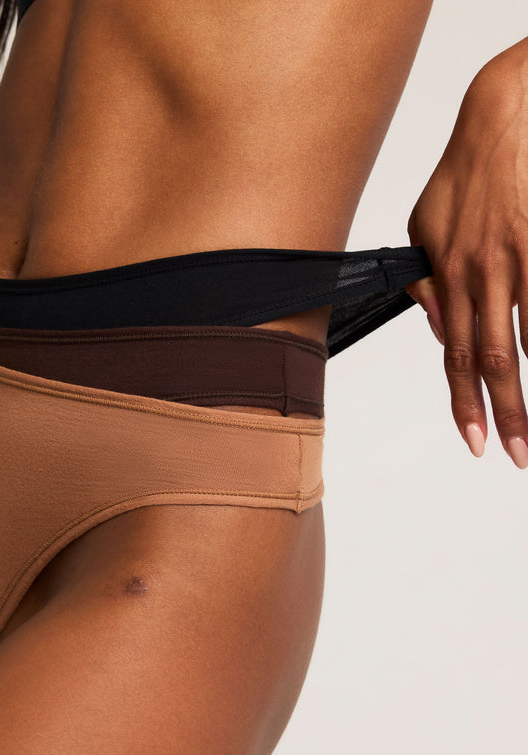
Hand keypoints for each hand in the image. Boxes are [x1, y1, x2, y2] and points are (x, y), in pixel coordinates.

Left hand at [404, 46, 527, 468]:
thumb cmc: (468, 169)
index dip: (463, 404)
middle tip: (516, 454)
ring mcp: (521, 260)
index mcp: (449, 275)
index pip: (455, 356)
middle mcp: (483, 274)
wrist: (508, 113)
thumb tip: (440, 331)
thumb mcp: (423, 223)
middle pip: (493, 360)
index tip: (474, 442)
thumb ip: (425, 281)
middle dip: (505, 415)